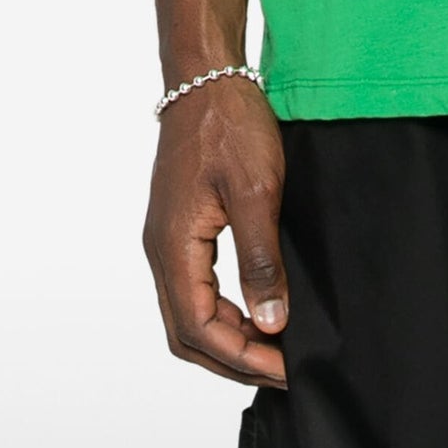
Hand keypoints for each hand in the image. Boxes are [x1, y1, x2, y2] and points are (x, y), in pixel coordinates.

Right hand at [143, 75, 288, 385]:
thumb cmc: (229, 125)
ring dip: (227, 339)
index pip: (199, 329)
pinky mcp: (179, 227)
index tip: (285, 369)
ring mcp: (168, 239)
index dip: (242, 358)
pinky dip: (222, 312)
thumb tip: (270, 323)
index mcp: (173, 247)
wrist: (207, 77)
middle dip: (233, 360)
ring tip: (273, 348)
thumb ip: (261, 260)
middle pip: (187, 333)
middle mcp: (162, 250)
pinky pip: (194, 288)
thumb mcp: (257, 192)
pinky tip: (255, 309)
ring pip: (188, 314)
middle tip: (283, 370)